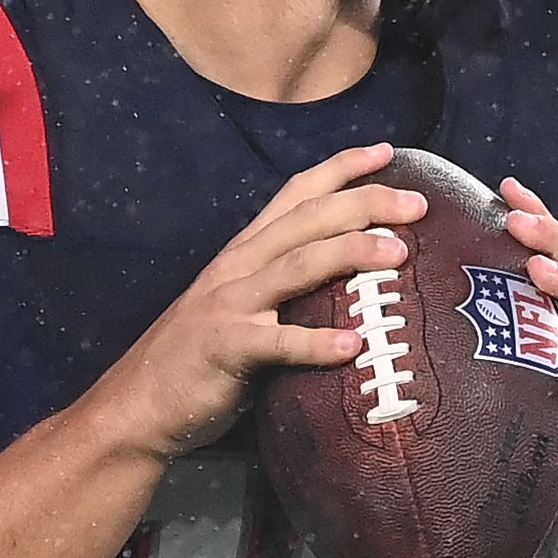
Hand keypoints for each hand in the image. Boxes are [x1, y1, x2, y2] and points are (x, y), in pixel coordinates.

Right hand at [87, 144, 427, 460]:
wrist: (138, 405)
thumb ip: (286, 290)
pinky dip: (315, 344)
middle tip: (419, 205)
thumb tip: (353, 287)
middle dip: (365, 204)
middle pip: (308, 220)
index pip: (297, 194)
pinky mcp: (223, 347)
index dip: (341, 169)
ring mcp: (229, 304)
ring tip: (397, 255)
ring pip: (297, 265)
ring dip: (349, 253)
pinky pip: (275, 342)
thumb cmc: (200, 359)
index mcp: (245, 252)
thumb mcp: (242, 307)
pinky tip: (354, 346)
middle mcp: (238, 266)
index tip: (388, 152)